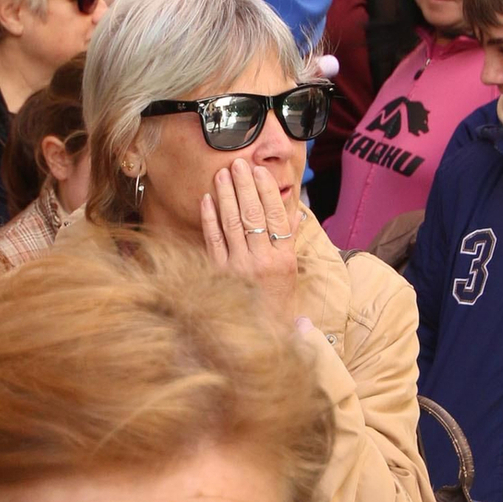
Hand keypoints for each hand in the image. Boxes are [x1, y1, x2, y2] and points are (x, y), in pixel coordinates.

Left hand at [198, 159, 299, 326]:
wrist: (259, 338)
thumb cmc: (277, 304)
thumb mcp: (291, 274)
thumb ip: (290, 242)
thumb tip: (295, 216)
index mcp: (284, 260)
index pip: (277, 217)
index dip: (267, 192)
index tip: (260, 172)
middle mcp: (262, 262)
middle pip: (253, 215)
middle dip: (244, 186)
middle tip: (238, 163)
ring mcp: (238, 267)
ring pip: (232, 223)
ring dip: (226, 195)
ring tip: (222, 174)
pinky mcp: (218, 274)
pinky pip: (213, 240)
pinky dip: (209, 218)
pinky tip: (207, 199)